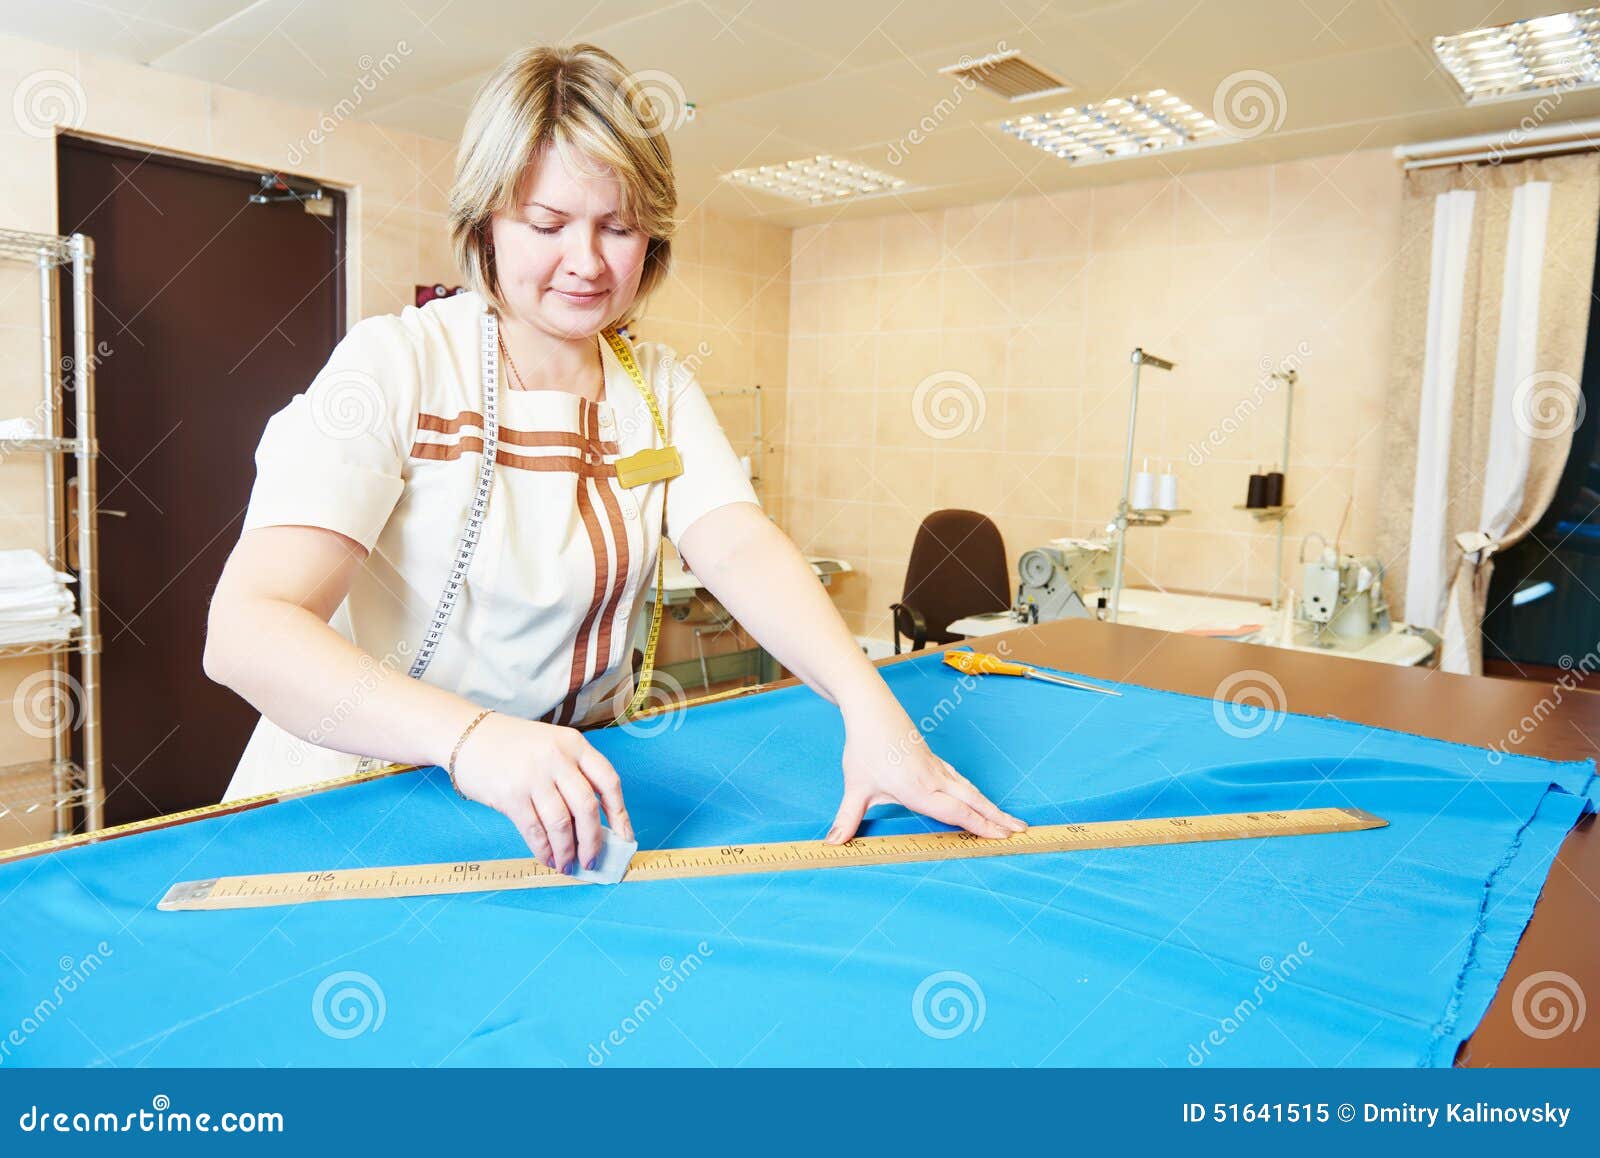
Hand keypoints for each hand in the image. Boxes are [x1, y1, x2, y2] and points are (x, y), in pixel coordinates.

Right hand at [450, 712, 634, 872]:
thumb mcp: (552, 746)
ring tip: (568, 865)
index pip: (608, 781)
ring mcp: (533, 776)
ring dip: (567, 851)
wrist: (468, 736)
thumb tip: (595, 826)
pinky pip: (534, 831)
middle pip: (587, 807)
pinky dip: (544, 850)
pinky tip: (548, 858)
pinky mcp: (510, 795)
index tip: (625, 838)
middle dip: (593, 841)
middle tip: (593, 860)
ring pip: (562, 824)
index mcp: (574, 744)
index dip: (620, 813)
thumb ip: (574, 776)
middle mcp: (556, 758)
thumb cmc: (514, 747)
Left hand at [826, 711, 1024, 843]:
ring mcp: (935, 767)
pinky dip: (974, 792)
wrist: (870, 708)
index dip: (981, 826)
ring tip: (1008, 819)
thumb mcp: (855, 787)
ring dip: (989, 805)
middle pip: (973, 801)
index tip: (1003, 836)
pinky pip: (959, 779)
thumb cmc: (865, 746)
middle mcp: (933, 779)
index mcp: (919, 789)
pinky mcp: (932, 759)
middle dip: (997, 818)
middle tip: (1021, 830)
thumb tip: (832, 843)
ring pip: (969, 789)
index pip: (957, 812)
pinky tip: (975, 796)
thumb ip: (847, 819)